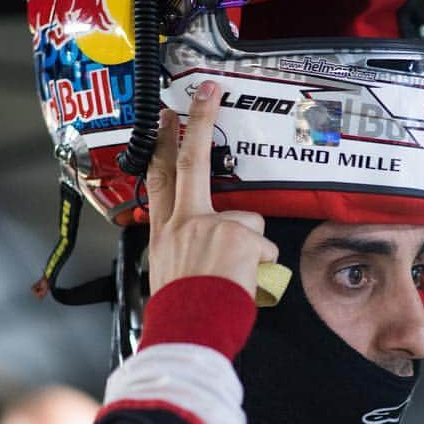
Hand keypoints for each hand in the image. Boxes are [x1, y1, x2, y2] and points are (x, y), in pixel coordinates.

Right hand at [145, 80, 277, 297]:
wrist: (188, 333)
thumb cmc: (185, 313)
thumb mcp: (170, 274)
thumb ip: (187, 249)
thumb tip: (205, 248)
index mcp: (164, 233)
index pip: (159, 178)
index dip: (159, 144)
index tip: (161, 118)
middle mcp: (183, 223)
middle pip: (190, 160)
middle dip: (198, 120)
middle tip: (207, 89)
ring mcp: (209, 225)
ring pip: (249, 222)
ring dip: (251, 250)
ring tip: (235, 277)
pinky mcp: (237, 234)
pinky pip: (265, 247)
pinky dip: (262, 267)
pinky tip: (245, 281)